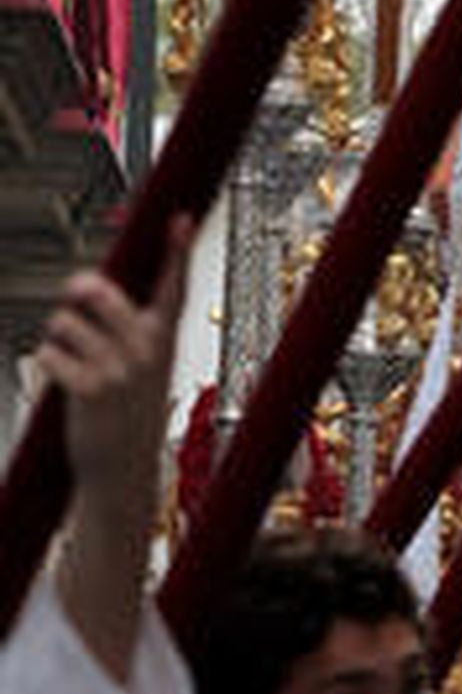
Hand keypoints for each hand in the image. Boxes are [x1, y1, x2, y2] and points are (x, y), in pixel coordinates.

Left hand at [46, 218, 192, 682]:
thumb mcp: (143, 371)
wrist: (121, 474)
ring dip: (57, 338)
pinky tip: (63, 384)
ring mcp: (118, 368)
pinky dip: (47, 363)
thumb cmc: (127, 417)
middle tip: (74, 302)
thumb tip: (89, 286)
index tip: (183, 219)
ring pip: (65, 321)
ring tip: (72, 363)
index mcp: (163, 341)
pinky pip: (49, 352)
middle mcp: (146, 350)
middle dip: (76, 293)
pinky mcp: (88, 387)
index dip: (177, 250)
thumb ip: (125, 330)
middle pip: (98, 291)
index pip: (174, 287)